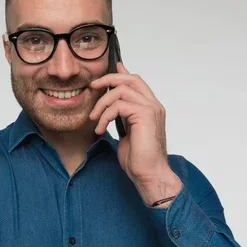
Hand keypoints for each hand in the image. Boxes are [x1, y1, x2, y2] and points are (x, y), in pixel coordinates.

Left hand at [89, 62, 181, 204]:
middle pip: (130, 79)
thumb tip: (113, 106)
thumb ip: (122, 116)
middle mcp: (153, 105)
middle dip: (108, 79)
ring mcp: (151, 108)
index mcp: (150, 108)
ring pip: (121, 91)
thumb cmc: (138, 158)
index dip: (121, 74)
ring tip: (94, 119)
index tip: (107, 72)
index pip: (136, 82)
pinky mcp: (145, 115)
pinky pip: (118, 105)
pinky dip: (105, 116)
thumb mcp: (126, 131)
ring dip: (102, 104)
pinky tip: (100, 129)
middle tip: (92, 87)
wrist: (149, 174)